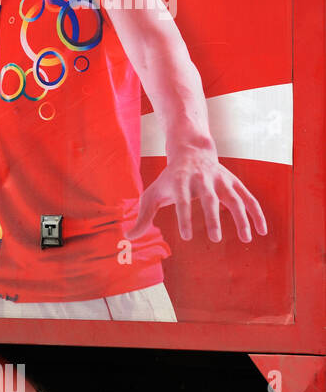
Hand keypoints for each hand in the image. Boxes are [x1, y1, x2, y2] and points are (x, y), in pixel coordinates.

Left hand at [126, 148, 266, 242]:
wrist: (191, 152)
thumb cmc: (169, 179)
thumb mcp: (152, 193)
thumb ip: (143, 217)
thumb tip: (128, 237)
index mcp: (181, 181)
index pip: (183, 201)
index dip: (185, 218)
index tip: (187, 237)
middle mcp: (203, 179)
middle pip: (210, 199)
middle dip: (213, 218)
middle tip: (214, 239)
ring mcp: (222, 180)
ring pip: (235, 198)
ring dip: (241, 218)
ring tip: (246, 239)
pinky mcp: (234, 183)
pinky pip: (249, 198)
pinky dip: (257, 213)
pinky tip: (262, 231)